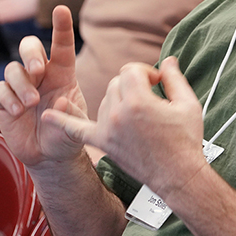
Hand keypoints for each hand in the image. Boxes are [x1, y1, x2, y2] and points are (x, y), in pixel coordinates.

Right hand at [0, 6, 87, 167]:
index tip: (61, 9)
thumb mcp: (77, 126)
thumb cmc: (67, 135)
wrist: (49, 156)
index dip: (61, 27)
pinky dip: (8, 98)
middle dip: (30, 53)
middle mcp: (40, 75)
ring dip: (21, 84)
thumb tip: (58, 102)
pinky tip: (19, 111)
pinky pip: (0, 90)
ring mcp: (21, 86)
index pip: (62, 45)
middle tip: (38, 70)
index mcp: (62, 74)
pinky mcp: (4, 101)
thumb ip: (70, 115)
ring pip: (12, 69)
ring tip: (31, 104)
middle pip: (29, 48)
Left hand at [42, 57, 208, 198]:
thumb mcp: (188, 103)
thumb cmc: (186, 139)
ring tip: (139, 111)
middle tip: (152, 96)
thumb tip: (168, 60)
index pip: (131, 70)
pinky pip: (77, 129)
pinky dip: (63, 121)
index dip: (146, 72)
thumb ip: (174, 77)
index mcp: (138, 101)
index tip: (159, 82)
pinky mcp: (103, 143)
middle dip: (133, 84)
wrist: (178, 175)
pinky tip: (48, 115)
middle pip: (116, 82)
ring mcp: (108, 129)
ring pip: (105, 99)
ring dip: (119, 98)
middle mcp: (118, 113)